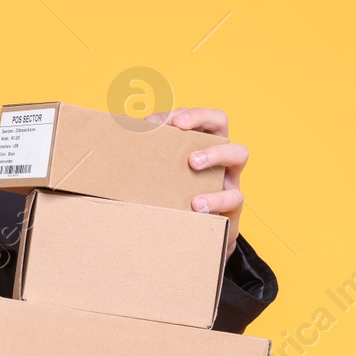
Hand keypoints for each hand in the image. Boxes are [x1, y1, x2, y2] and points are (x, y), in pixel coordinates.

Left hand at [151, 106, 247, 254]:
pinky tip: (196, 205)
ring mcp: (229, 178)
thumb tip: (116, 147)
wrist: (192, 243)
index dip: (185, 112)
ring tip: (192, 163)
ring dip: (215, 153)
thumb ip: (146, 162)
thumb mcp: (159, 180)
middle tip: (180, 128)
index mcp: (199, 144)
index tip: (163, 121)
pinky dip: (215, 199)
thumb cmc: (172, 202)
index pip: (197, 115)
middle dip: (202, 118)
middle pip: (222, 121)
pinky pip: (233, 197)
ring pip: (239, 153)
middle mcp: (218, 155)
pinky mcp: (233, 206)